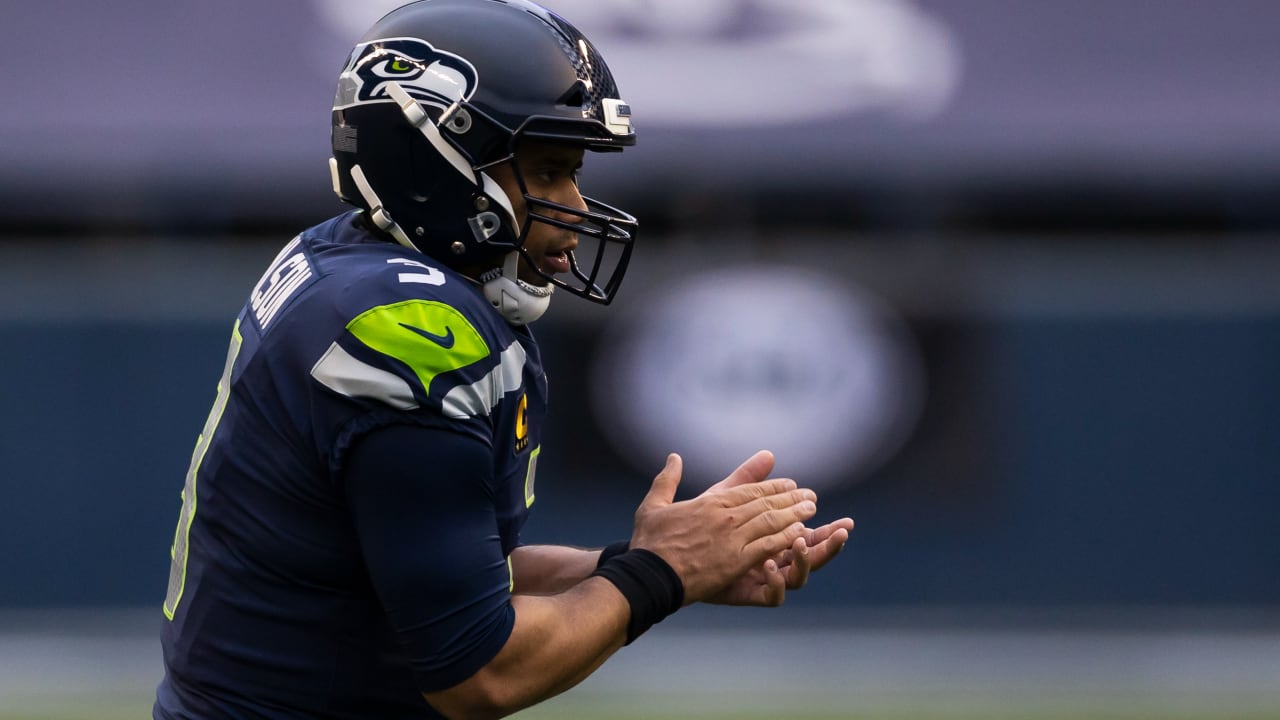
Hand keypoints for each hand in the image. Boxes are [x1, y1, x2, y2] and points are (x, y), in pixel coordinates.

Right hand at [629, 452, 817, 604]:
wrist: (649, 574)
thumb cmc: (649, 542)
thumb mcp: (654, 504)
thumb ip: (668, 479)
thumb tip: (674, 456)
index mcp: (710, 503)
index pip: (750, 490)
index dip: (774, 486)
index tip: (790, 484)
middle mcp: (725, 516)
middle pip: (766, 503)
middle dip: (791, 498)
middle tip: (810, 496)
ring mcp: (732, 539)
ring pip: (771, 521)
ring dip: (795, 514)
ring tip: (812, 509)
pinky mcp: (736, 561)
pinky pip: (767, 545)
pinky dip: (785, 537)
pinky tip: (800, 534)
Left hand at [705, 453, 854, 606]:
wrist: (668, 559)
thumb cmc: (698, 529)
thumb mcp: (724, 498)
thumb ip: (748, 479)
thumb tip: (769, 453)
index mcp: (772, 542)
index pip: (808, 535)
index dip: (827, 530)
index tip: (846, 522)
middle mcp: (772, 562)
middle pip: (810, 558)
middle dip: (828, 545)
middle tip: (843, 531)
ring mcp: (761, 580)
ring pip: (797, 578)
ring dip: (806, 561)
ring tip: (803, 541)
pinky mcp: (746, 594)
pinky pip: (771, 596)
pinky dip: (776, 582)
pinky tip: (772, 564)